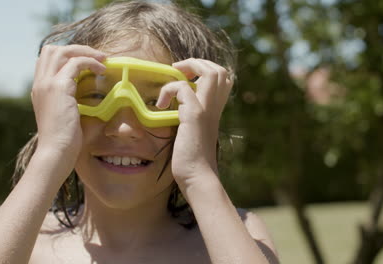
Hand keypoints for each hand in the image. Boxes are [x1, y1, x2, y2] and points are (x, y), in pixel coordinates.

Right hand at [31, 44, 105, 169]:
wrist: (56, 152)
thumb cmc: (65, 141)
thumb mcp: (67, 117)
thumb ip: (75, 104)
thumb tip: (97, 98)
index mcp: (40, 90)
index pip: (47, 60)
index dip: (67, 56)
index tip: (88, 62)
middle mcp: (40, 84)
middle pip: (51, 50)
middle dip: (76, 48)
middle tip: (97, 56)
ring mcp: (46, 84)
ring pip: (62, 51)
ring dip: (85, 51)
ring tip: (102, 59)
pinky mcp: (58, 87)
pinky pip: (75, 63)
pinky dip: (91, 62)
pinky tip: (102, 70)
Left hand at [156, 58, 232, 187]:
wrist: (198, 178)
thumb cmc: (192, 161)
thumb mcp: (192, 133)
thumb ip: (189, 119)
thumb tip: (175, 111)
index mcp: (214, 110)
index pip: (222, 78)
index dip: (204, 69)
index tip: (185, 77)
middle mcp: (214, 107)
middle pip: (219, 70)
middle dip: (197, 63)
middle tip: (179, 73)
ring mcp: (206, 110)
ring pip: (210, 72)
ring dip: (189, 68)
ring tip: (173, 78)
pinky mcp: (194, 116)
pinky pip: (183, 88)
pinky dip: (168, 90)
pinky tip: (160, 105)